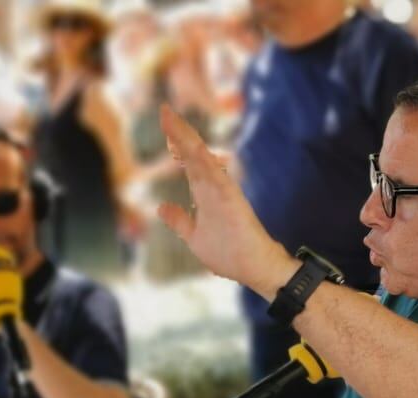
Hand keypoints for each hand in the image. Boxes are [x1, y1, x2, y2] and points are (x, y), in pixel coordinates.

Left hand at [155, 105, 297, 297]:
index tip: (164, 121)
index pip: (188, 162)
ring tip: (171, 119)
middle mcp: (213, 188)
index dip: (176, 143)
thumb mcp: (195, 238)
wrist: (256, 269)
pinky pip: (215, 176)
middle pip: (193, 154)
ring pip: (201, 160)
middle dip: (178, 132)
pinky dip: (202, 161)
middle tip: (164, 109)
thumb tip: (162, 207)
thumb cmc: (230, 254)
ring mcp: (222, 192)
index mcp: (205, 194)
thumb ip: (180, 221)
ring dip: (186, 140)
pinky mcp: (231, 201)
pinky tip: (190, 146)